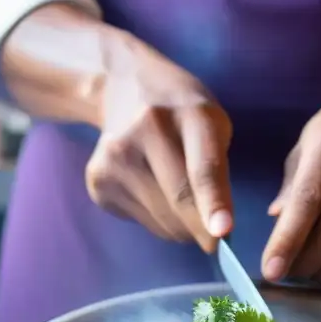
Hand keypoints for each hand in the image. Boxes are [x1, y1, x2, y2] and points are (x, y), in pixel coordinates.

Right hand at [85, 35, 233, 250]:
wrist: (125, 87)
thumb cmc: (183, 113)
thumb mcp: (213, 125)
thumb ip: (217, 172)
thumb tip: (214, 231)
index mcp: (189, 113)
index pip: (202, 167)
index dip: (213, 203)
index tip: (222, 233)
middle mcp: (146, 130)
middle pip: (179, 202)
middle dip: (203, 229)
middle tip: (214, 234)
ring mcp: (115, 156)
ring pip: (161, 221)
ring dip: (181, 227)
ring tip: (179, 196)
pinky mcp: (97, 180)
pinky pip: (141, 222)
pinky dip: (157, 220)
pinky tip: (152, 189)